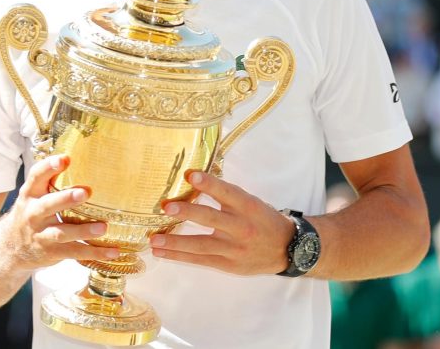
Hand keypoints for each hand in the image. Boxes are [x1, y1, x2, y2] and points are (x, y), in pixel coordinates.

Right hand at [2, 154, 120, 270]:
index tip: (65, 158)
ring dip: (83, 230)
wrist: (9, 249)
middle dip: (66, 199)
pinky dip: (95, 253)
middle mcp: (34, 214)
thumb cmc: (31, 213)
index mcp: (31, 194)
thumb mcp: (34, 195)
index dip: (49, 167)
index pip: (36, 177)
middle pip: (48, 205)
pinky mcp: (52, 252)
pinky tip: (113, 251)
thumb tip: (74, 153)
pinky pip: (75, 252)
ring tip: (103, 227)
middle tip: (85, 192)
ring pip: (62, 233)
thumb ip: (51, 177)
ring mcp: (42, 235)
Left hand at [149, 170, 296, 274]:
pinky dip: (179, 256)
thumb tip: (195, 180)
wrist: (286, 249)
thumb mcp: (251, 202)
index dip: (210, 184)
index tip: (191, 174)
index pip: (227, 193)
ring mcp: (233, 248)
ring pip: (201, 244)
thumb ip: (228, 196)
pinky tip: (161, 252)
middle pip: (211, 219)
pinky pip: (200, 260)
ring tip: (154, 238)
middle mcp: (241, 227)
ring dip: (175, 241)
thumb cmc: (263, 220)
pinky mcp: (228, 264)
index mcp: (248, 207)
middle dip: (187, 213)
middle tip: (166, 207)